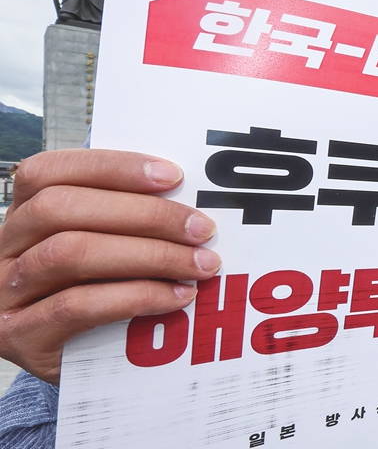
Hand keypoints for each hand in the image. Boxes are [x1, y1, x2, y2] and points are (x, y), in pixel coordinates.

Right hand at [0, 149, 220, 383]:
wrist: (77, 366)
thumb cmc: (98, 290)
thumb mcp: (104, 246)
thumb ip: (126, 218)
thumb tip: (188, 196)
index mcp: (22, 213)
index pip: (51, 171)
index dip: (112, 166)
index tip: (173, 176)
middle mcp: (2, 249)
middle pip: (61, 209)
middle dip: (144, 214)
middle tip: (201, 229)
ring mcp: (5, 294)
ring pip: (69, 254)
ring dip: (149, 255)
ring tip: (200, 264)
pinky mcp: (21, 338)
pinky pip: (77, 307)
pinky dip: (136, 297)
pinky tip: (179, 296)